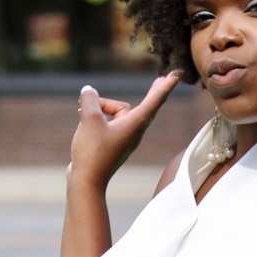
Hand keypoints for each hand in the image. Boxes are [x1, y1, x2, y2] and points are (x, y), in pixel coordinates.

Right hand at [68, 70, 181, 188]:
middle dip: (152, 92)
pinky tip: (81, 113)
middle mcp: (134, 131)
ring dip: (102, 107)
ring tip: (80, 110)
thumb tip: (88, 91)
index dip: (165, 86)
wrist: (87, 180)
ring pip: (117, 113)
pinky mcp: (114, 143)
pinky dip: (100, 115)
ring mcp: (124, 138)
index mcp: (135, 124)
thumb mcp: (89, 119)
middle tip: (162, 80)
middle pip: (143, 106)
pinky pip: (111, 122)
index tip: (176, 76)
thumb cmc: (92, 151)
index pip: (154, 100)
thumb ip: (90, 100)